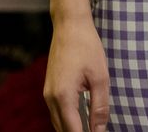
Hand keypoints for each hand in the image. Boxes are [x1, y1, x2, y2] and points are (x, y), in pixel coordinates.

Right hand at [44, 16, 108, 131]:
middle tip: (96, 131)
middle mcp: (50, 98)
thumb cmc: (86, 47)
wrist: (69, 25)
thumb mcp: (100, 77)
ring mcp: (47, 93)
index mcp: (63, 96)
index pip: (73, 131)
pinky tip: (82, 118)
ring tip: (90, 127)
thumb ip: (99, 106)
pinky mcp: (49, 88)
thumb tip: (99, 130)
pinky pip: (56, 112)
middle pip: (62, 130)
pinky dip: (68, 119)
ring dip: (72, 128)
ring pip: (58, 122)